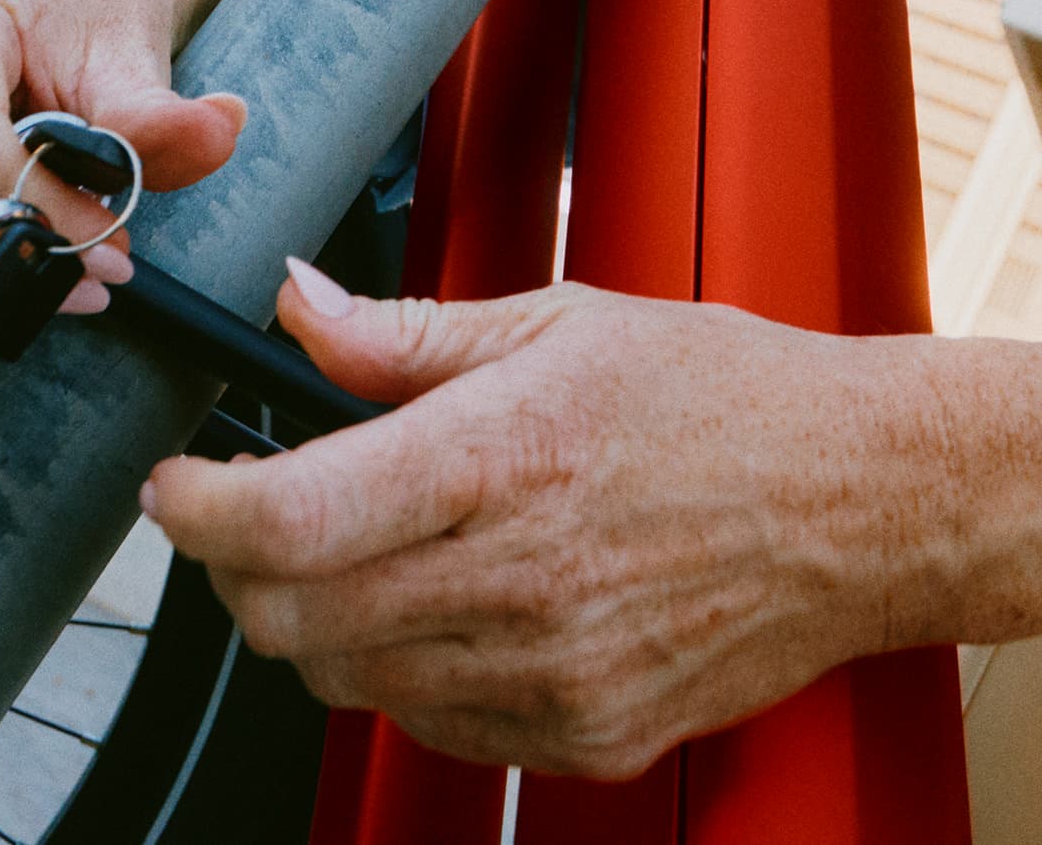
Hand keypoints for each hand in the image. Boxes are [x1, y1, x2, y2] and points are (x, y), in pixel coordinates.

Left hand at [145, 270, 920, 781]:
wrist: (864, 502)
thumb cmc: (729, 399)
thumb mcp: (560, 321)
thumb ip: (405, 334)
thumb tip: (296, 305)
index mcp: (503, 456)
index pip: (288, 521)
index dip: (198, 513)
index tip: (177, 489)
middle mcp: (521, 579)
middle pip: (294, 621)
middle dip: (244, 571)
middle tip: (258, 517)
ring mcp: (553, 674)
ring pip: (351, 682)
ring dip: (325, 622)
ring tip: (375, 551)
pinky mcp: (585, 736)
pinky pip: (434, 728)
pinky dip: (411, 674)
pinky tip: (458, 606)